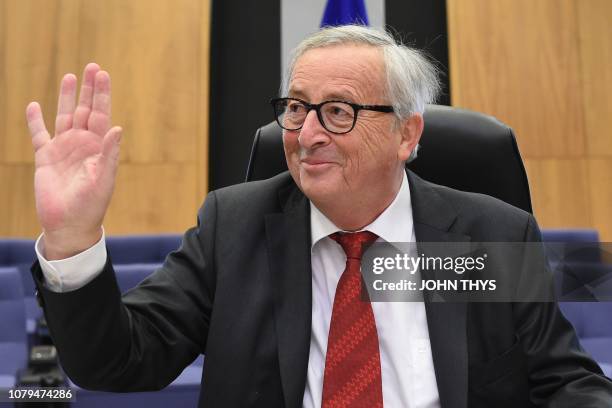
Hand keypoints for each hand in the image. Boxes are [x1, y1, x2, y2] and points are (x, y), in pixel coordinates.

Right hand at [26, 63, 121, 259]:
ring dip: (67, 97)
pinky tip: (34, 105)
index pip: (102, 114)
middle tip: (93, 67)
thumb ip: (109, 153)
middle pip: (86, 110)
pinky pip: (39, 135)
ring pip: (65, 116)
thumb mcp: (104, 178)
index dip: (102, 94)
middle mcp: (82, 144)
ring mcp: (64, 149)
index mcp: (99, 147)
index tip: (103, 74)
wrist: (69, 224)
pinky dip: (35, 121)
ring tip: (70, 76)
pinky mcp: (45, 158)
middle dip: (89, 89)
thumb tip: (118, 128)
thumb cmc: (91, 204)